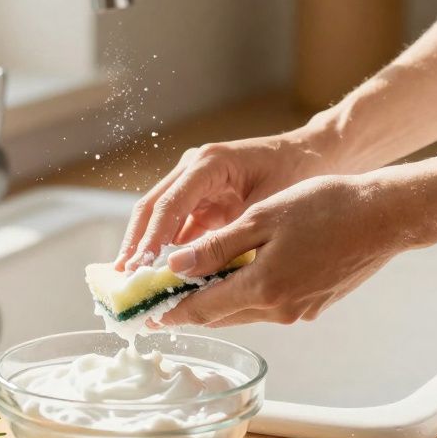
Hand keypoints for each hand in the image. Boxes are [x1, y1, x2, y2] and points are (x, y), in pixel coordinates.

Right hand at [115, 130, 330, 270]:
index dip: (151, 238)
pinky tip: (159, 275)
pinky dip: (167, 250)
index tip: (138, 267)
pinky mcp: (200, 199)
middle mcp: (193, 169)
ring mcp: (194, 183)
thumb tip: (203, 270)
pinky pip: (177, 226)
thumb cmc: (296, 173)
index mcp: (209, 163)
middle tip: (123, 278)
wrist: (313, 156)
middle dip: (136, 244)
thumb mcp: (269, 205)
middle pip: (152, 208)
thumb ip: (235, 235)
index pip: (169, 204)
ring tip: (132, 281)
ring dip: (146, 248)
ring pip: (159, 218)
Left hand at [157, 174, 418, 326]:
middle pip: (220, 316)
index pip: (201, 309)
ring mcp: (298, 312)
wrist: (385, 216)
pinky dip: (247, 294)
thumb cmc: (326, 206)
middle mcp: (278, 310)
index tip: (146, 312)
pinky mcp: (314, 307)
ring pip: (244, 312)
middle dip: (189, 308)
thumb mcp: (263, 218)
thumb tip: (176, 267)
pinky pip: (268, 306)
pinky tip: (241, 274)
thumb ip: (217, 246)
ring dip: (218, 301)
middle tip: (162, 298)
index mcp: (261, 288)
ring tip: (195, 284)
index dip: (170, 311)